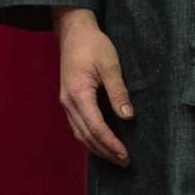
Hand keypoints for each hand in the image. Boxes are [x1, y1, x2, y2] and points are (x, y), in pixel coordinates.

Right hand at [55, 7, 131, 166]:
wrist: (74, 32)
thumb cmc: (93, 45)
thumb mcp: (110, 64)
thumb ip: (118, 91)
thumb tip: (128, 116)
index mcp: (78, 94)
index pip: (96, 127)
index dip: (110, 143)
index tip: (125, 154)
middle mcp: (68, 102)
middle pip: (86, 135)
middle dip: (105, 151)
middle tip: (124, 162)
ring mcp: (66, 103)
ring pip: (80, 134)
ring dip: (97, 148)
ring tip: (115, 158)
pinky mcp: (69, 101)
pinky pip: (78, 126)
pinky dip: (90, 138)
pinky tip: (101, 143)